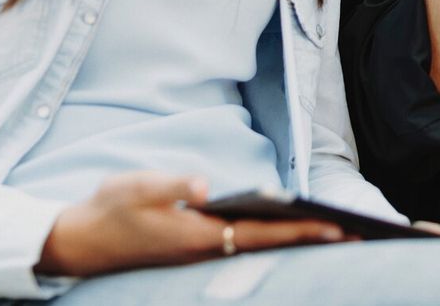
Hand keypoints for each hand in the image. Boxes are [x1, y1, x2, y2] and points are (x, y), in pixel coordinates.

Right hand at [37, 173, 344, 277]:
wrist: (81, 240)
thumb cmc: (111, 209)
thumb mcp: (136, 187)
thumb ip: (173, 184)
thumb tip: (206, 185)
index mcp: (200, 236)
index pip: (263, 234)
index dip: (300, 230)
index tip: (337, 229)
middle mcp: (209, 250)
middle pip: (273, 247)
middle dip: (313, 241)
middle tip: (358, 237)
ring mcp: (206, 254)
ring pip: (264, 249)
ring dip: (300, 242)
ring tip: (340, 235)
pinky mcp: (201, 250)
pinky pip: (250, 248)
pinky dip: (278, 241)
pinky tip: (296, 234)